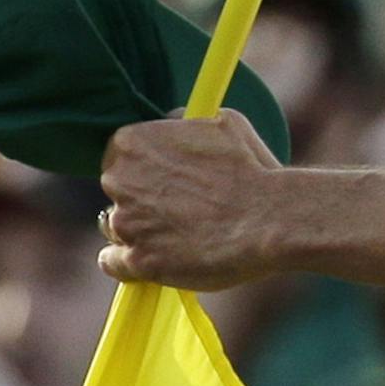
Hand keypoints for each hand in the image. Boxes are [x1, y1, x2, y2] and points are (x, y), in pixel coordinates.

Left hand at [100, 111, 285, 289]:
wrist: (268, 220)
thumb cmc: (250, 169)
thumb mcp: (222, 121)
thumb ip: (184, 123)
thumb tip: (173, 123)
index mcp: (132, 143)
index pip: (120, 156)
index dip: (143, 169)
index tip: (162, 179)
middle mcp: (119, 181)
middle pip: (117, 193)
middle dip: (140, 200)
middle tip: (176, 208)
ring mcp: (126, 223)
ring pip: (117, 229)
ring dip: (139, 232)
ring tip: (176, 236)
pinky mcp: (138, 260)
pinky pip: (115, 263)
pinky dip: (132, 263)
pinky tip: (156, 259)